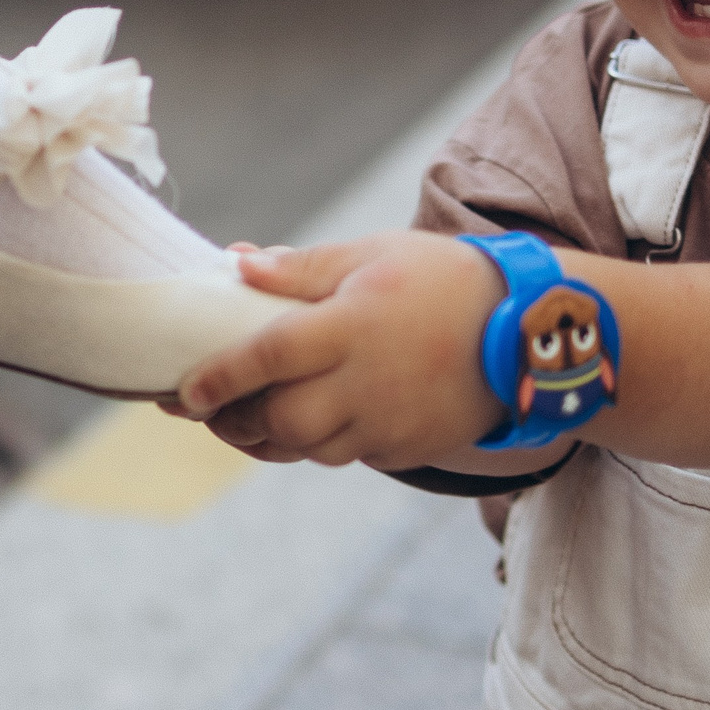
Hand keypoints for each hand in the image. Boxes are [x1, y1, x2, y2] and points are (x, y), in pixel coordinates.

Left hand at [172, 231, 508, 469]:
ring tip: (245, 419)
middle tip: (208, 408)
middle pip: (280, 419)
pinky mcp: (406, 448)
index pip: (268, 356)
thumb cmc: (443, 279)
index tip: (183, 389)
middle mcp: (365, 381)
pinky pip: (345, 456)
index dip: (218, 376)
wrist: (526, 330)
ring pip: (307, 448)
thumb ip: (302, 267)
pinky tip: (305, 423)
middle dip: (234, 420)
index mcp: (351, 324)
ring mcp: (388, 421)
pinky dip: (314, 445)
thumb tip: (239, 263)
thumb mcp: (372, 253)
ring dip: (268, 438)